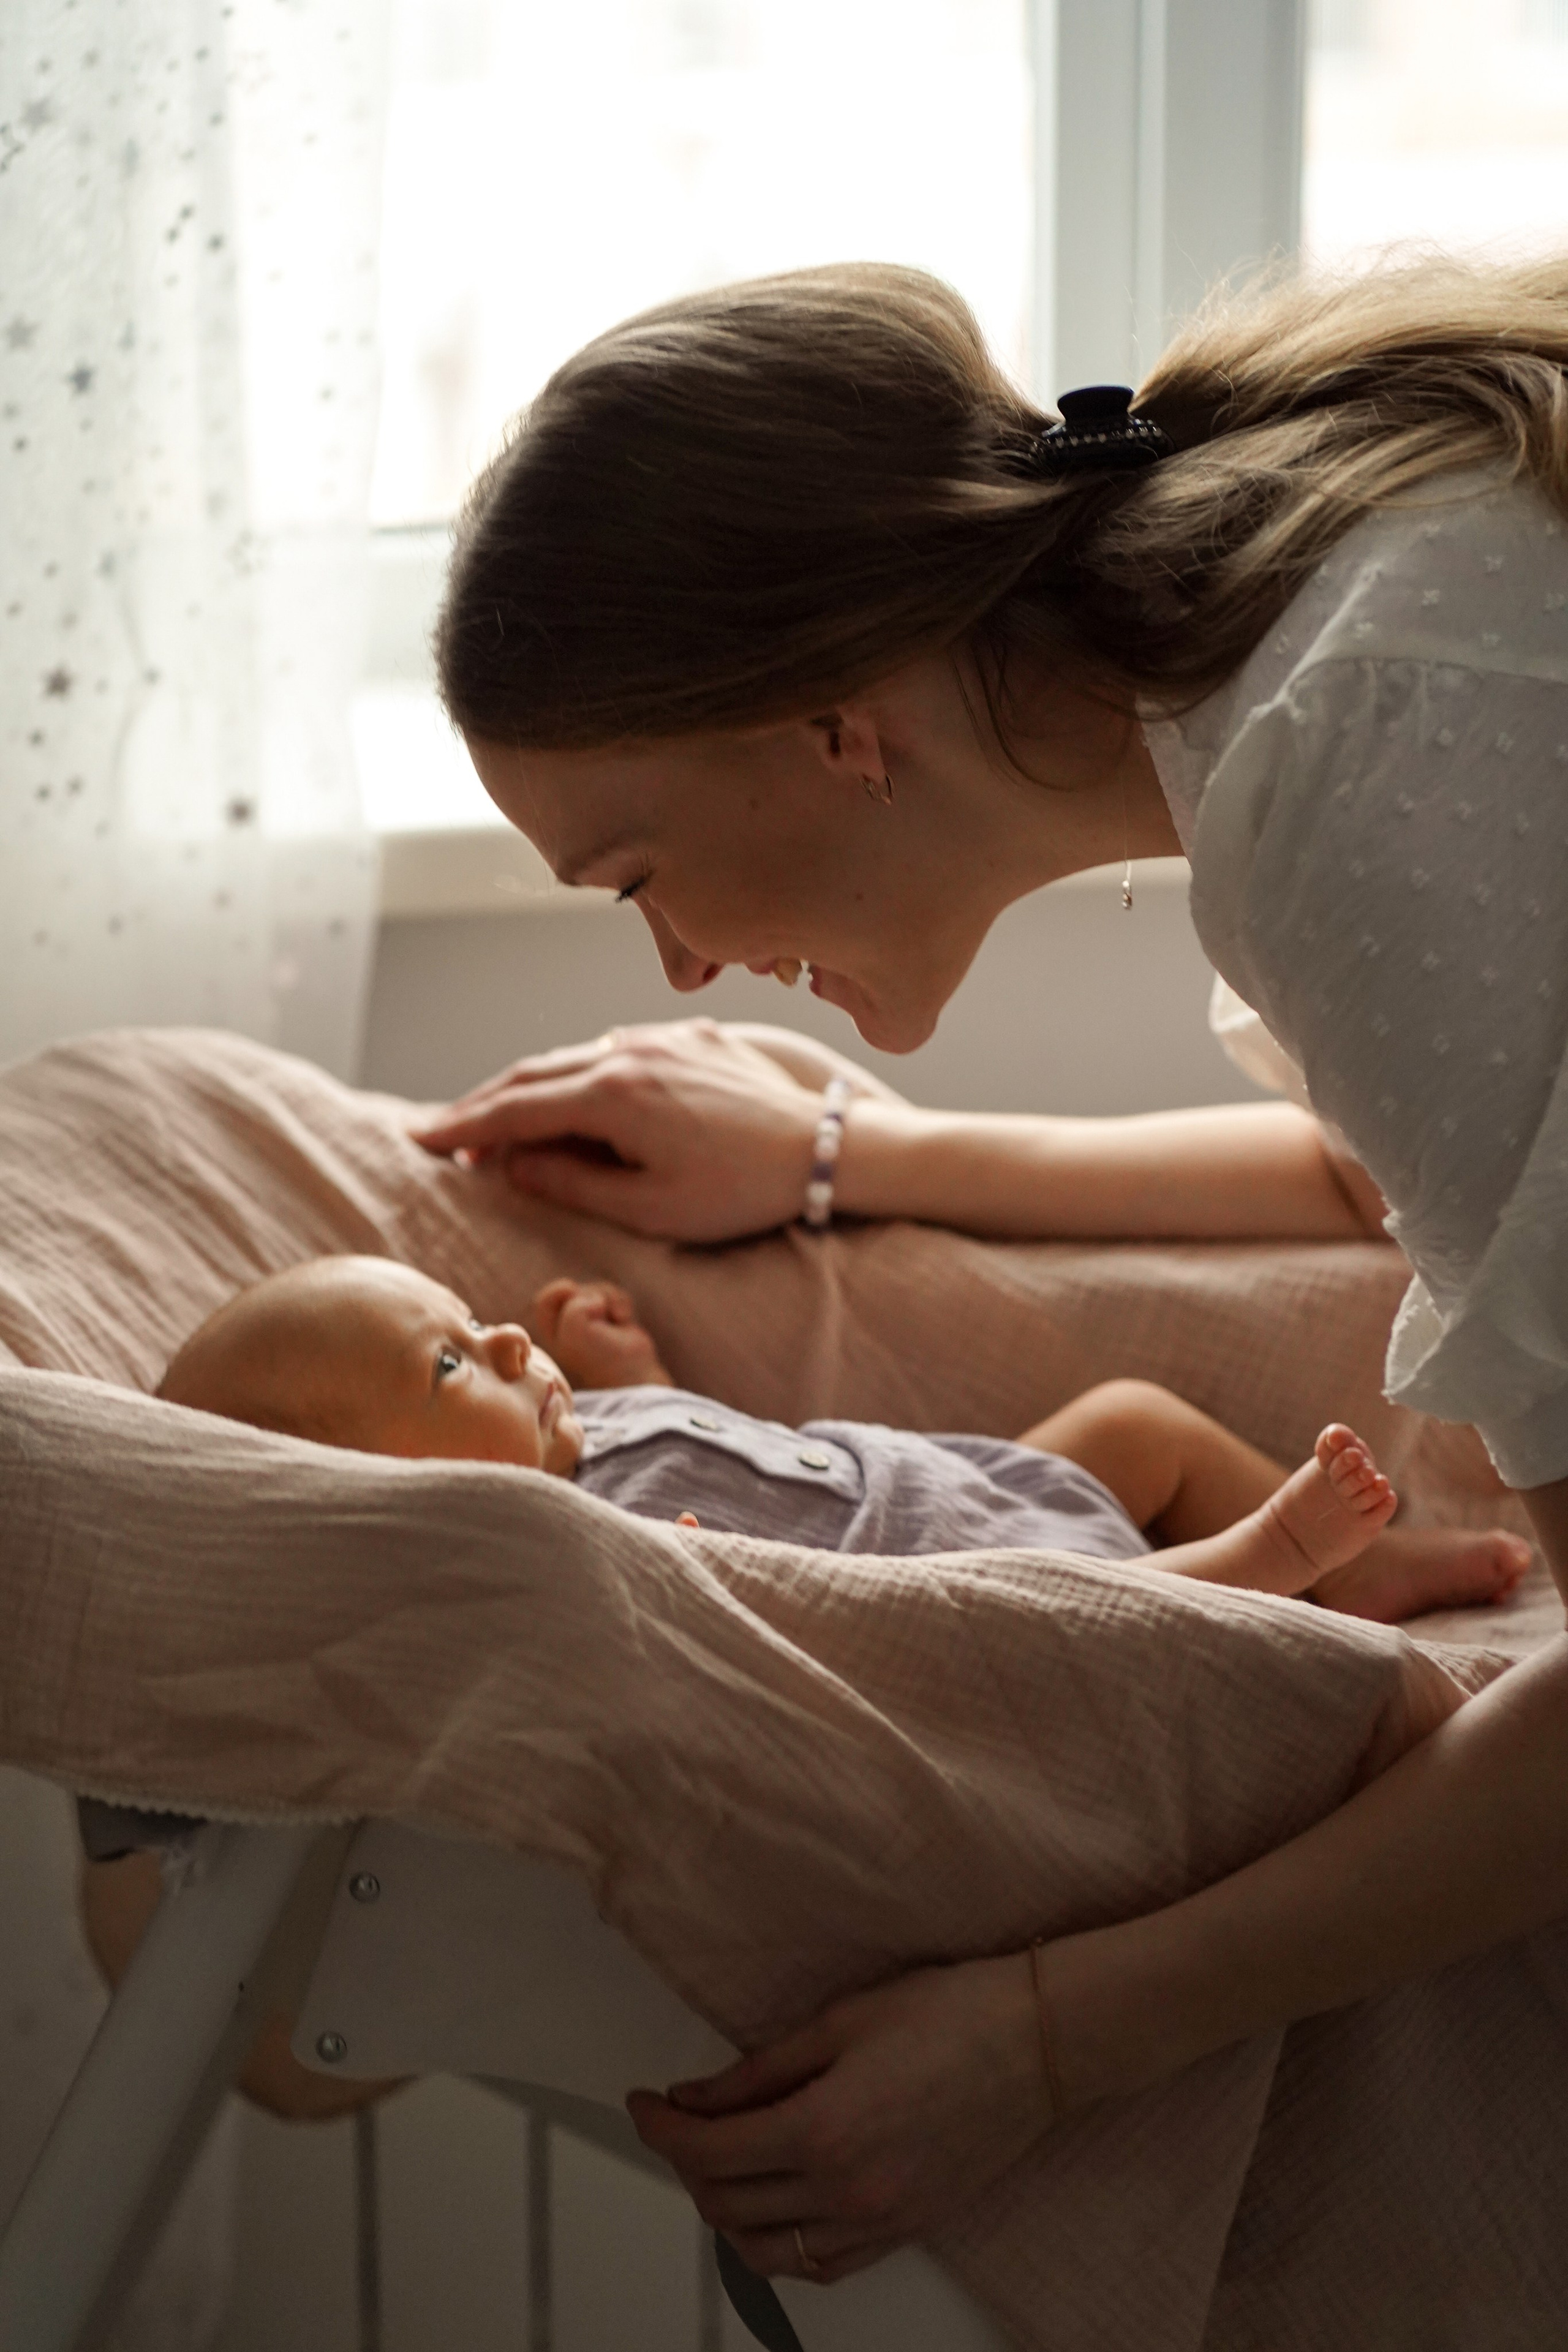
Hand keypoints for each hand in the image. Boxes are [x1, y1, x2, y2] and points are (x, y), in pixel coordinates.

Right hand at [412, 1019, 901, 1241]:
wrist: (827, 1150)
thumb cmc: (741, 1192)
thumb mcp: (649, 1208)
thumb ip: (572, 1184)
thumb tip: (512, 1164)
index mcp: (611, 1095)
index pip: (513, 1107)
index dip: (461, 1126)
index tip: (421, 1141)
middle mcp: (628, 1051)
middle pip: (533, 1072)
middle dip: (483, 1104)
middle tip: (445, 1134)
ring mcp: (661, 1037)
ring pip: (573, 1055)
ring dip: (530, 1086)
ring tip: (500, 1121)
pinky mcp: (692, 1037)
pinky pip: (617, 1048)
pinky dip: (580, 1072)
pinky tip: (574, 1096)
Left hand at [531, 1278, 672, 1387]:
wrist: (631, 1371)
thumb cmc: (598, 1355)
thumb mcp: (575, 1328)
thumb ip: (575, 1303)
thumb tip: (598, 1301)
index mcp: (552, 1332)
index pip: (545, 1300)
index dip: (559, 1293)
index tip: (574, 1297)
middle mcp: (569, 1326)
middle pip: (574, 1290)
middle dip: (590, 1296)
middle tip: (599, 1314)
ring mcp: (592, 1322)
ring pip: (596, 1291)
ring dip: (608, 1299)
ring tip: (616, 1319)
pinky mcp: (612, 1319)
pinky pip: (613, 1296)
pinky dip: (620, 1303)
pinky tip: (623, 1319)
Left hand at [627, 1953, 1047, 2282]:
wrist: (1039, 2044)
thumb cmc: (952, 2015)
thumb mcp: (838, 2022)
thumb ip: (759, 2070)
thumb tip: (698, 2098)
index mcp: (823, 2130)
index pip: (707, 2152)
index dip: (659, 2129)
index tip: (644, 2105)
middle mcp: (846, 2191)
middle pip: (725, 2204)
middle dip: (685, 2163)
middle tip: (678, 2121)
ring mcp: (878, 2220)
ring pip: (764, 2252)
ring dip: (726, 2211)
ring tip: (722, 2161)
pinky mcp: (906, 2230)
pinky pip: (820, 2265)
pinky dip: (781, 2245)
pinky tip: (775, 2206)